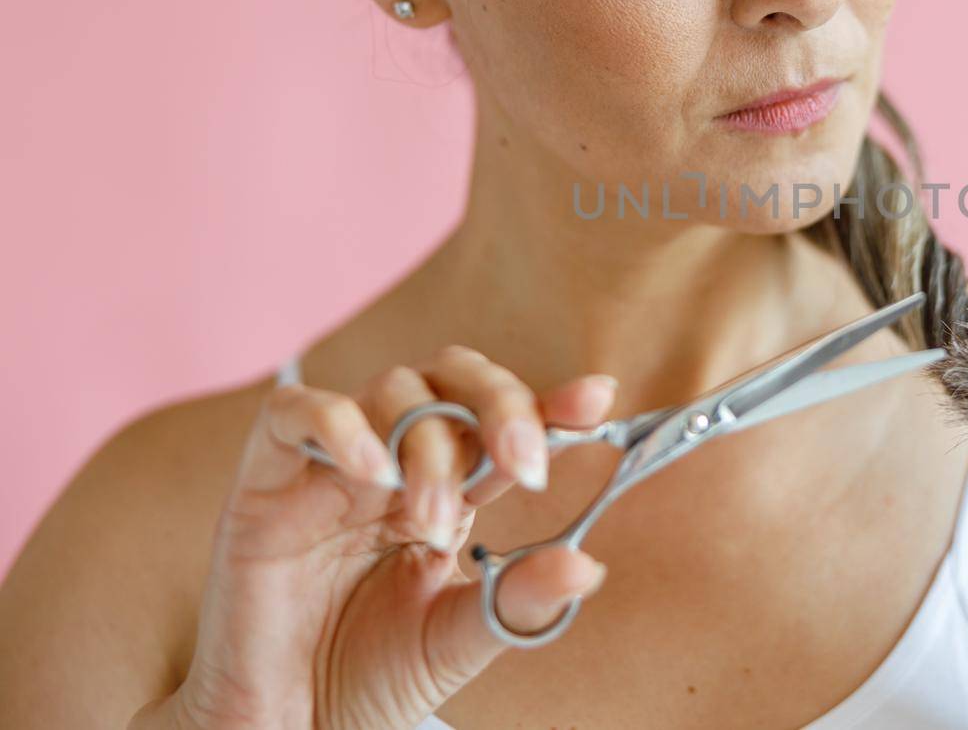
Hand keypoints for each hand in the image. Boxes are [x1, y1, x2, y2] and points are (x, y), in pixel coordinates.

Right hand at [132, 345, 615, 729]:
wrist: (287, 727)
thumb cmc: (367, 678)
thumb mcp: (457, 640)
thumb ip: (516, 600)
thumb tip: (589, 566)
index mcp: (449, 487)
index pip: (500, 419)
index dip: (548, 400)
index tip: (597, 398)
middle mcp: (394, 460)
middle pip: (452, 379)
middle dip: (500, 406)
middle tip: (526, 464)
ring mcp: (330, 464)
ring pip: (390, 391)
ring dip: (429, 447)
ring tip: (435, 521)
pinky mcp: (264, 478)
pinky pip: (292, 412)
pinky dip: (338, 424)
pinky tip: (373, 473)